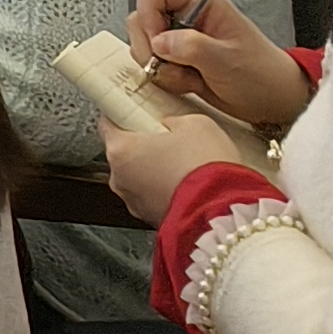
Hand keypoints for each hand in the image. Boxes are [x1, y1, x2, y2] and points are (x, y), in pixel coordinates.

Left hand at [100, 110, 262, 221]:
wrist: (225, 213)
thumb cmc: (206, 168)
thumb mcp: (196, 123)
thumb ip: (174, 119)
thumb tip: (171, 124)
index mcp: (120, 150)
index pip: (107, 124)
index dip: (123, 115)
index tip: (135, 112)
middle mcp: (119, 179)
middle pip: (125, 153)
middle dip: (145, 146)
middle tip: (171, 140)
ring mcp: (134, 203)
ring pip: (140, 178)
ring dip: (157, 171)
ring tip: (187, 165)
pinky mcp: (153, 221)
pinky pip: (155, 198)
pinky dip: (168, 191)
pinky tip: (190, 185)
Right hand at [129, 0, 316, 125]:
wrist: (275, 102)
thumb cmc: (263, 76)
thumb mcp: (228, 60)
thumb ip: (191, 47)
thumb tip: (158, 42)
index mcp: (201, 5)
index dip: (147, 12)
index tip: (156, 40)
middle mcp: (187, 20)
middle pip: (142, 19)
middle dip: (149, 46)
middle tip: (169, 64)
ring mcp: (180, 42)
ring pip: (144, 45)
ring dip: (159, 67)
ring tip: (188, 77)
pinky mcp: (177, 63)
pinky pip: (153, 66)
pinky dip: (164, 79)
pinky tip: (189, 85)